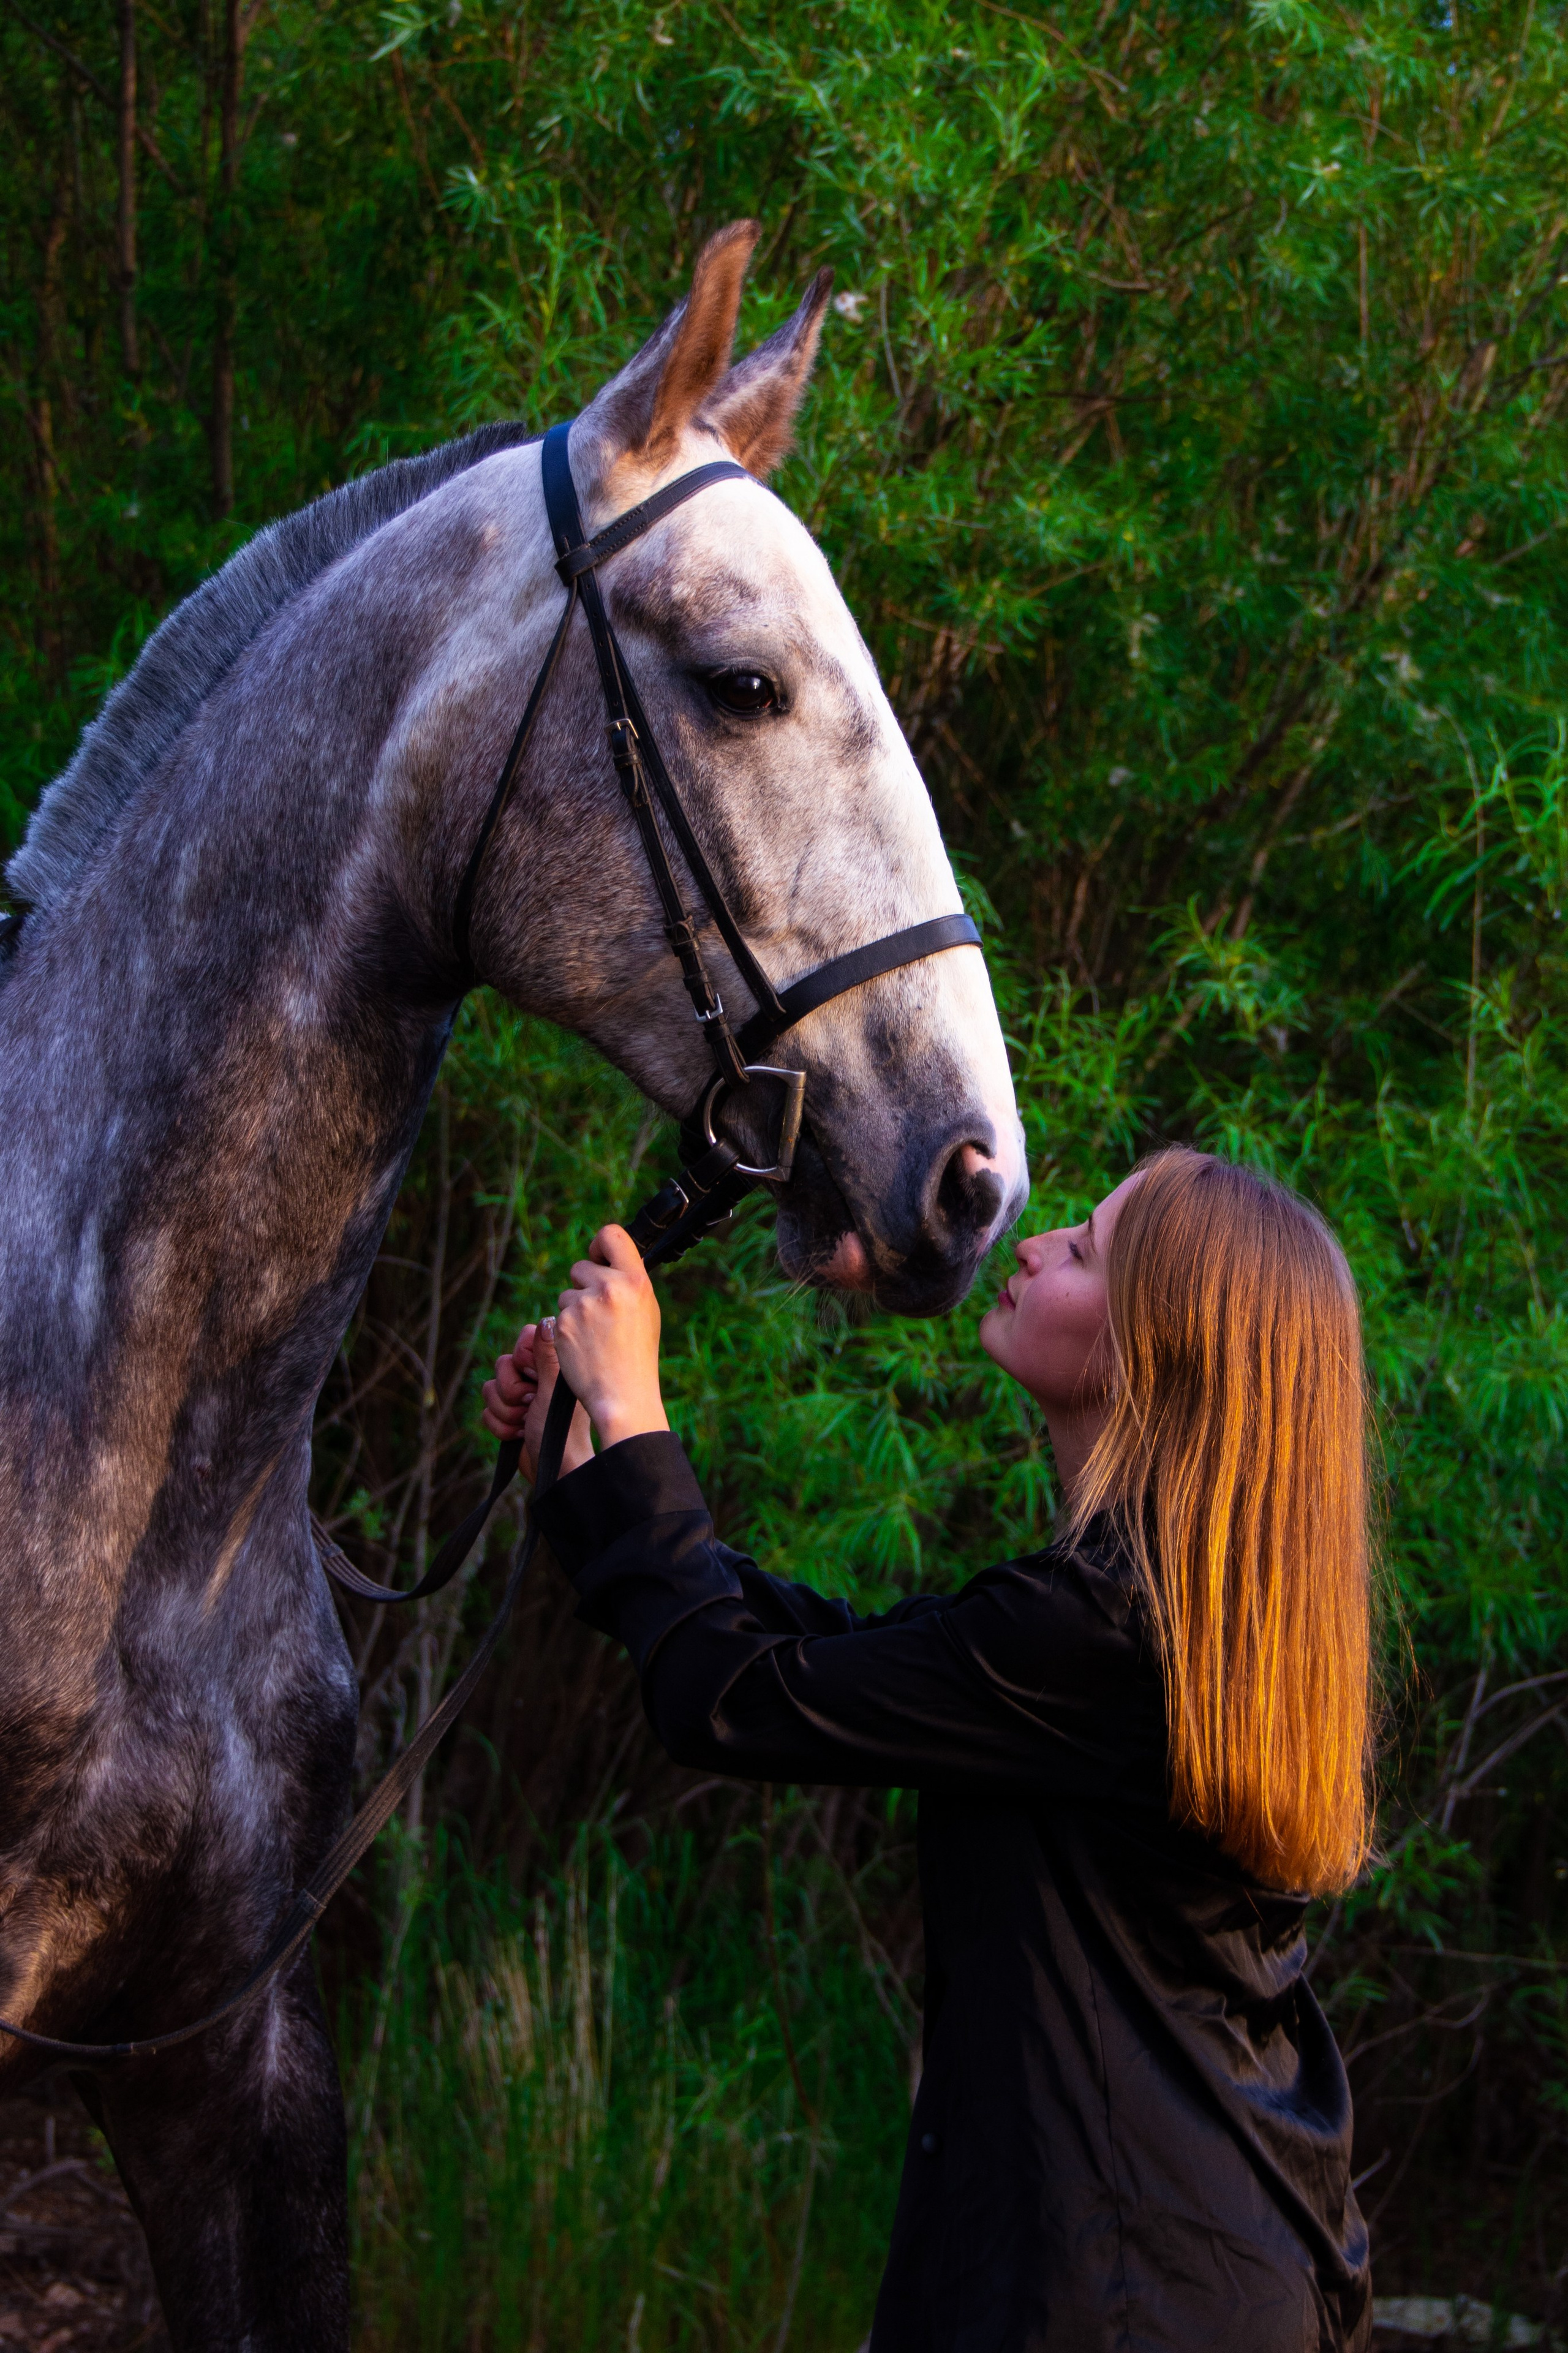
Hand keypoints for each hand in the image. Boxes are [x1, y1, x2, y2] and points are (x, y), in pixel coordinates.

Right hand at [481, 1320, 592, 1482]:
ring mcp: (522, 1398)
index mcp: (553, 1365)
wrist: (555, 1470)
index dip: (523, 1359)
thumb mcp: (553, 1389)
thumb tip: (547, 1320)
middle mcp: (538, 1377)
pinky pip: (486, 1410)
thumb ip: (547, 1356)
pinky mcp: (510, 1416)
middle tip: (532, 1405)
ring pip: (491, 1389)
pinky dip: (501, 1426)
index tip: (536, 1377)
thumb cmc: (561, 1431)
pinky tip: (519, 1435)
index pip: (524, 1338)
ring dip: (506, 1412)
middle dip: (512, 1391)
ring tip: (527, 1424)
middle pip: (503, 1365)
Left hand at [552, 1224, 668, 1450]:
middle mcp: (608, 1288)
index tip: (597, 1258)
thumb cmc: (637, 1357)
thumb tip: (606, 1263)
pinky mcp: (562, 1323)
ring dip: (574, 1311)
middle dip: (583, 1286)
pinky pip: (558, 1316)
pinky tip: (582, 1348)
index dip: (599, 1245)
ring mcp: (582, 1305)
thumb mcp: (646, 1311)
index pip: (611, 1234)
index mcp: (635, 1281)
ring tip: (594, 1338)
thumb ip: (627, 1284)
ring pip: (567, 1294)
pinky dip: (566, 1330)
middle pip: (581, 1267)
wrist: (622, 1395)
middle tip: (597, 1315)